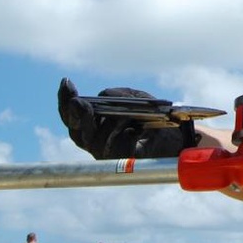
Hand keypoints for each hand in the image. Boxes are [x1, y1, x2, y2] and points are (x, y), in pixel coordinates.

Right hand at [58, 77, 198, 158]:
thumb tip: (106, 97)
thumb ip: (120, 95)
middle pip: (76, 131)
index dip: (65, 99)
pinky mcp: (124, 160)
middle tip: (78, 101)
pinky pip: (117, 149)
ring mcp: (108, 153)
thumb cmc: (153, 116)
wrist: (177, 136)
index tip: (66, 81)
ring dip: (105, 122)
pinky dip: (123, 136)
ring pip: (94, 140)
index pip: (71, 115)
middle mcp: (95, 141)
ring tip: (114, 112)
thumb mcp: (137, 99)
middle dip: (75, 114)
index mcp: (94, 124)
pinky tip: (132, 129)